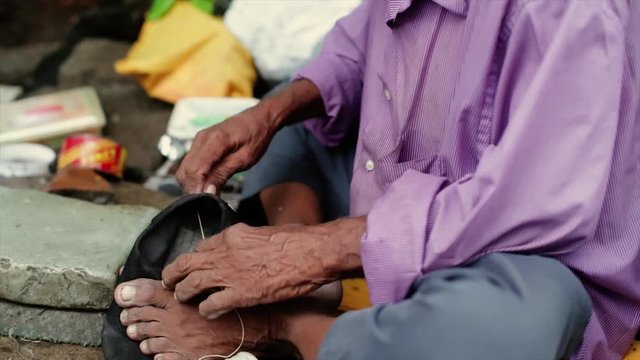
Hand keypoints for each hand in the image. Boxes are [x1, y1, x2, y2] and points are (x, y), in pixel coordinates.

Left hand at [161, 218, 364, 318]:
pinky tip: (206, 313)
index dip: (190, 259)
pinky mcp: (241, 294)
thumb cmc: (296, 241)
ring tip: (181, 298)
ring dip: (183, 293)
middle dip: (173, 274)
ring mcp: (230, 274)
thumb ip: (246, 240)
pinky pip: (211, 305)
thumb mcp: (264, 232)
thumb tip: (241, 246)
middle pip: (186, 264)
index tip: (188, 266)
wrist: (312, 253)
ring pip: (191, 285)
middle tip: (169, 282)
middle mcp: (225, 253)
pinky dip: (205, 310)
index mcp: (231, 235)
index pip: (199, 247)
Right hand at [176, 105, 277, 193]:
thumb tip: (207, 191)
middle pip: (185, 171)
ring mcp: (198, 140)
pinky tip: (207, 183)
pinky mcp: (199, 143)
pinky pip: (189, 164)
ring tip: (208, 193)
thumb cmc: (256, 136)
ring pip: (184, 169)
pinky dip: (194, 176)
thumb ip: (223, 174)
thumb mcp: (245, 159)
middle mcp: (201, 139)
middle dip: (193, 189)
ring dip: (192, 184)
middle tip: (207, 201)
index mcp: (213, 141)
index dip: (196, 189)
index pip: (194, 171)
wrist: (259, 118)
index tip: (205, 202)